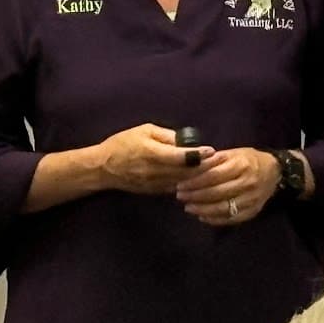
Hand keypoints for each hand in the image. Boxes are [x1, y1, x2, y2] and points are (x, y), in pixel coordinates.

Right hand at [97, 124, 212, 194]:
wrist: (103, 168)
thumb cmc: (123, 144)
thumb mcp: (144, 131)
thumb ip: (166, 135)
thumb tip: (186, 139)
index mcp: (152, 153)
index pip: (180, 157)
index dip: (198, 154)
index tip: (212, 150)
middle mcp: (155, 171)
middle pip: (186, 172)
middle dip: (205, 167)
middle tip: (221, 161)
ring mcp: (155, 184)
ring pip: (184, 183)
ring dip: (200, 178)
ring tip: (216, 170)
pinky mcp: (155, 191)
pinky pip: (177, 189)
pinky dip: (190, 185)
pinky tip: (201, 180)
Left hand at [177, 148, 281, 226]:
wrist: (275, 171)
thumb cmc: (249, 160)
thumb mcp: (232, 153)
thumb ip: (212, 160)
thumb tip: (189, 166)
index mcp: (241, 165)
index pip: (213, 176)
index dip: (194, 182)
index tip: (180, 185)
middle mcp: (248, 183)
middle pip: (216, 193)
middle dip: (195, 196)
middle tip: (180, 196)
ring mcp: (252, 199)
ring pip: (222, 208)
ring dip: (202, 209)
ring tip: (188, 207)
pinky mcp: (253, 211)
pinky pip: (231, 219)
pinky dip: (214, 219)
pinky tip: (202, 216)